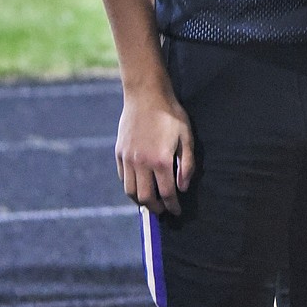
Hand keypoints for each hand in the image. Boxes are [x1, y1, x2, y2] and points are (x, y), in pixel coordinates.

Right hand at [115, 88, 195, 215]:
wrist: (146, 95)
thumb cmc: (171, 114)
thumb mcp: (187, 137)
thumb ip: (187, 165)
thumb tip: (182, 187)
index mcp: (161, 160)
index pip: (167, 193)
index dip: (173, 206)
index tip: (177, 212)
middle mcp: (142, 163)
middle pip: (146, 197)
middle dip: (156, 208)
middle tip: (163, 210)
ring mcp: (128, 158)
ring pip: (131, 191)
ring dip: (141, 201)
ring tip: (150, 201)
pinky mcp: (119, 152)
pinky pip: (122, 178)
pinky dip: (131, 187)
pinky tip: (140, 185)